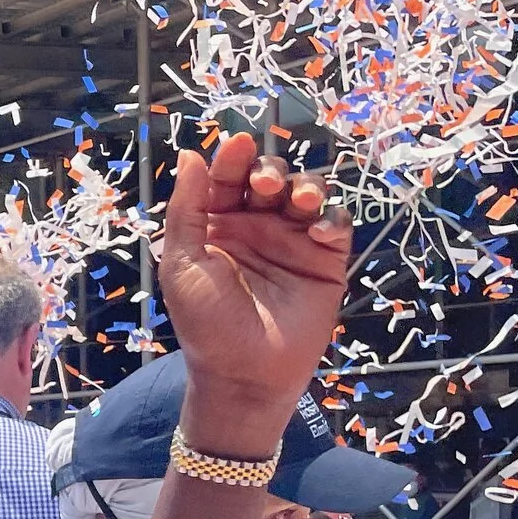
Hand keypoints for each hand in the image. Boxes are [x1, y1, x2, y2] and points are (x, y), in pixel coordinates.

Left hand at [157, 132, 351, 451]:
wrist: (244, 373)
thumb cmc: (205, 320)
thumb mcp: (182, 263)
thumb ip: (186, 210)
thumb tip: (191, 156)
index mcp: (217, 225)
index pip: (227, 179)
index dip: (232, 159)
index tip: (237, 144)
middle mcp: (255, 227)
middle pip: (270, 178)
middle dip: (270, 170)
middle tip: (266, 183)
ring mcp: (292, 242)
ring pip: (306, 194)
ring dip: (305, 186)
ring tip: (299, 199)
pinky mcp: (324, 261)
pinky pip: (335, 225)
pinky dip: (330, 218)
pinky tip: (317, 230)